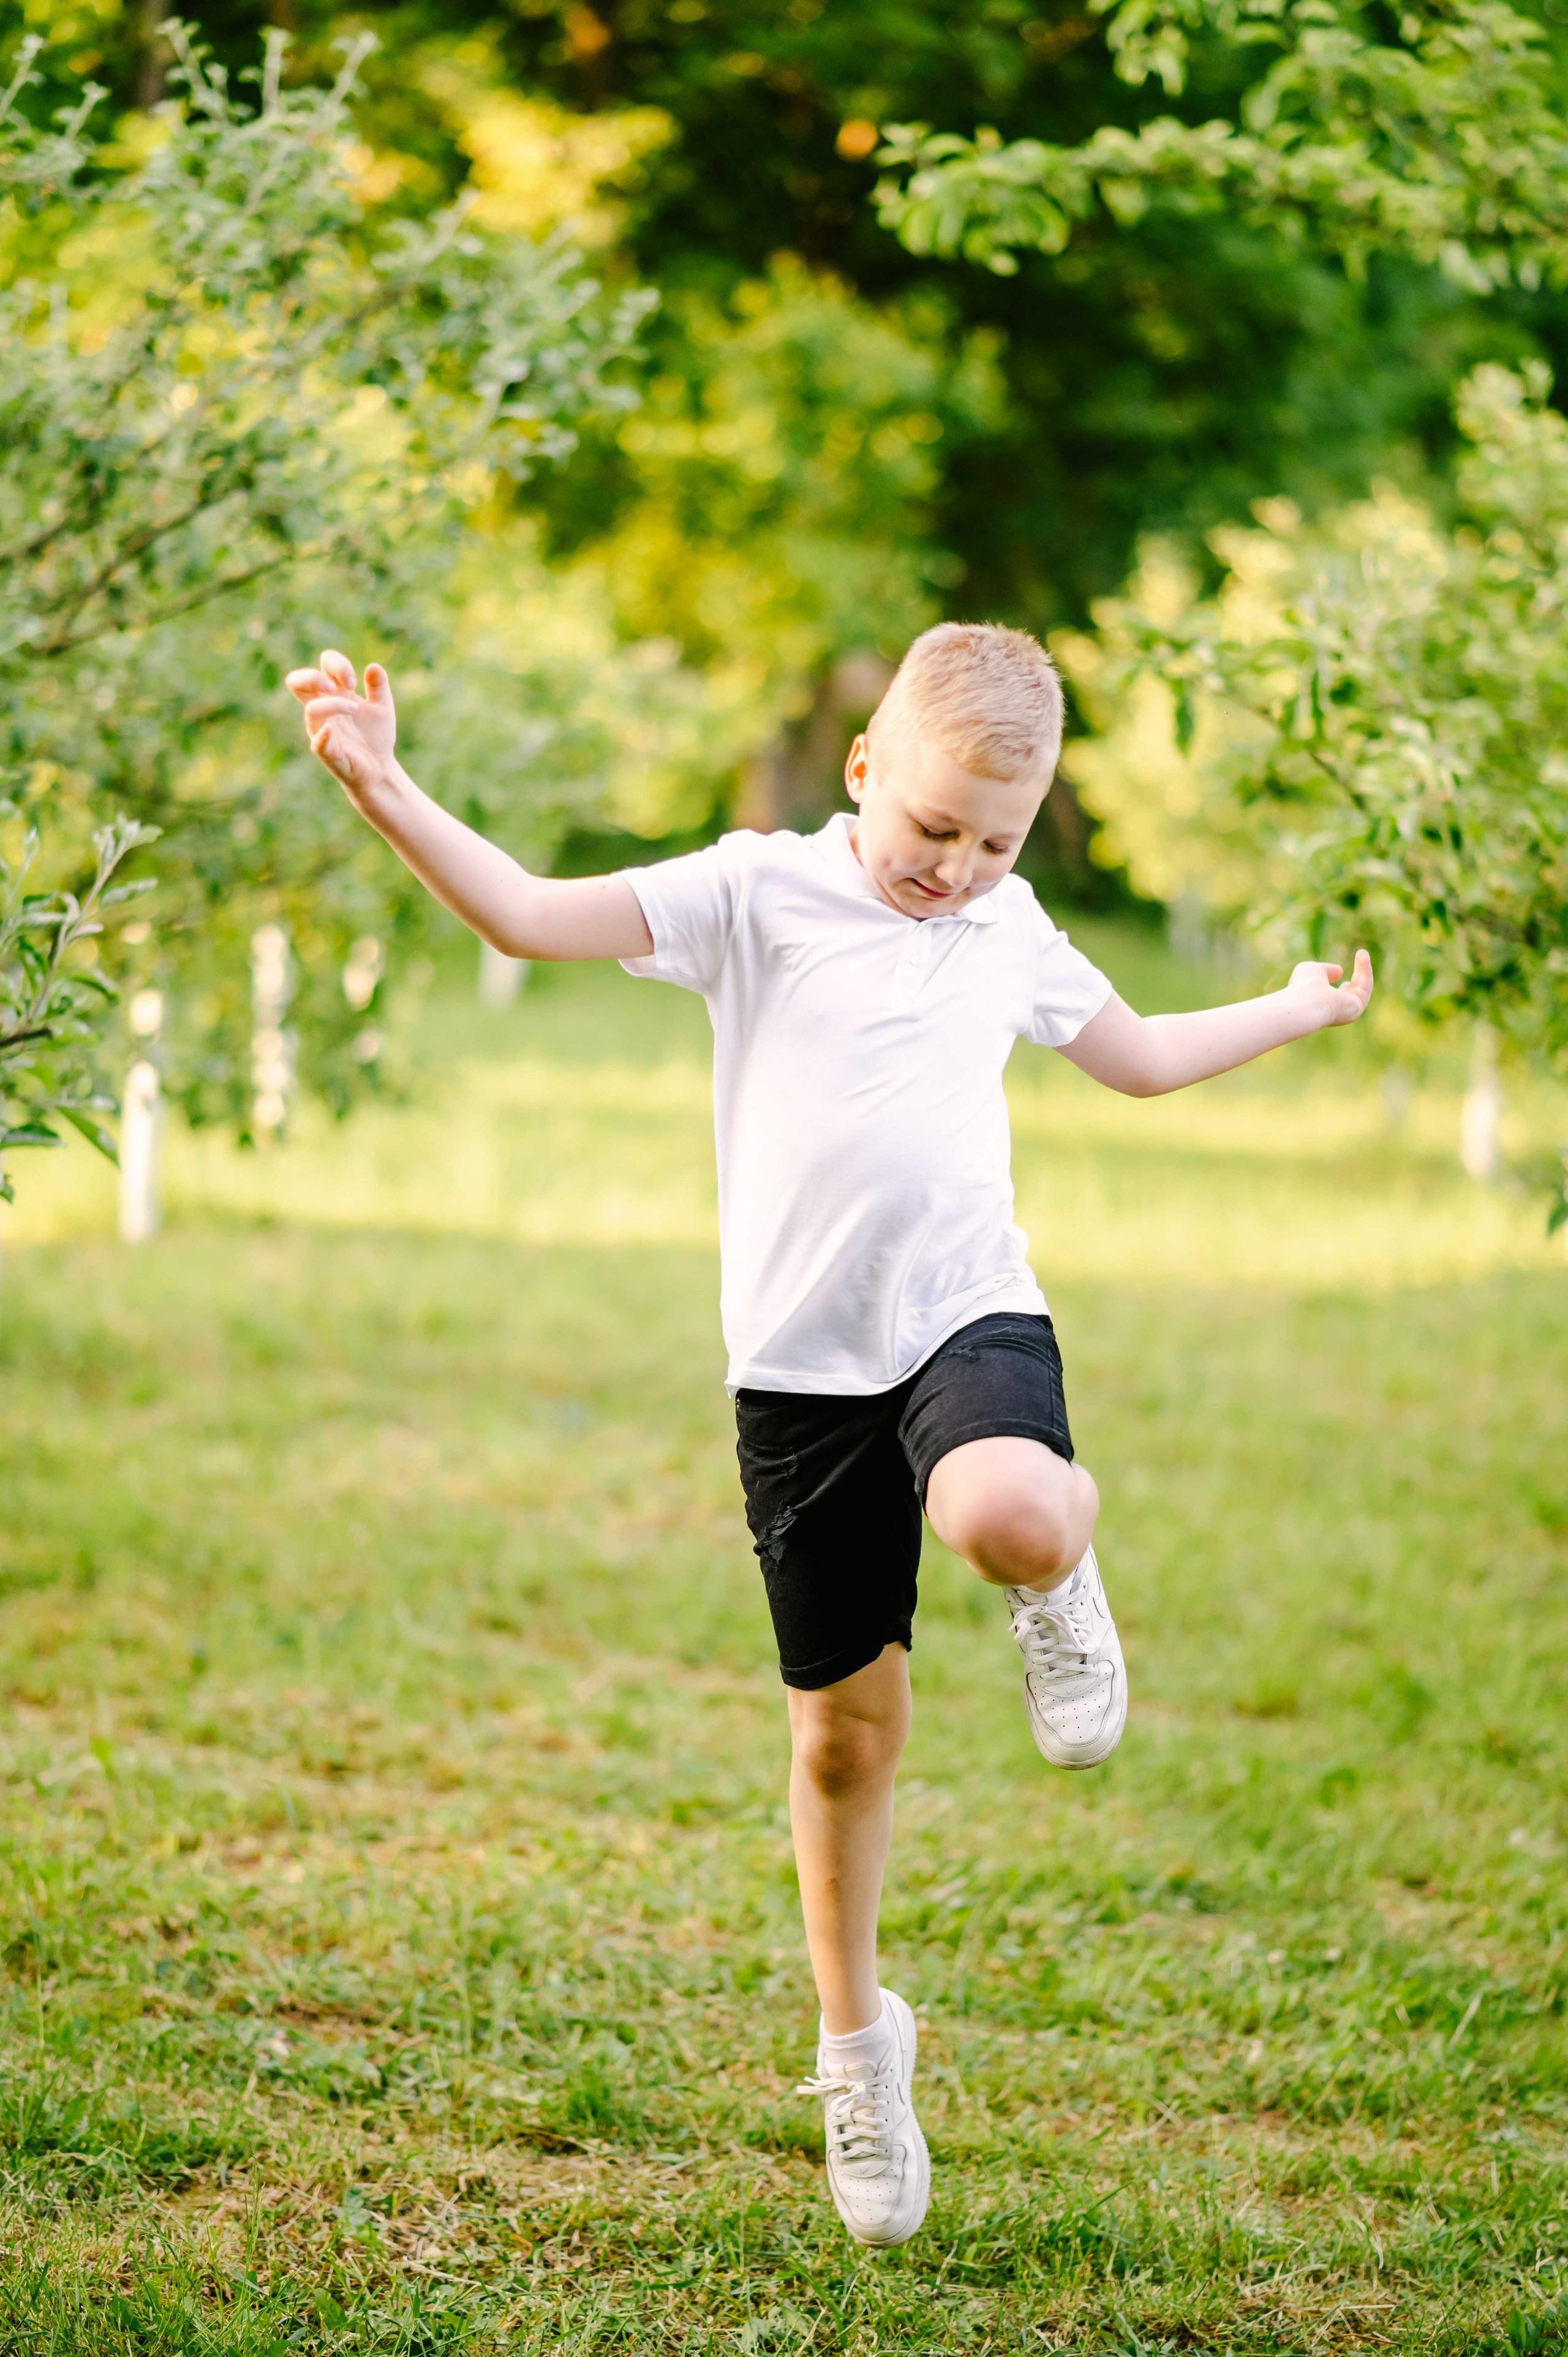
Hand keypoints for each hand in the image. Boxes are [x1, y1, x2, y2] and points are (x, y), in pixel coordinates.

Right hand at [285, 650, 396, 805]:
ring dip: (333, 704)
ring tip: (355, 708)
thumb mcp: (382, 707)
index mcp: (334, 693)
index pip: (323, 666)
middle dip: (313, 677)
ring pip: (311, 710)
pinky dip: (322, 735)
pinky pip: (317, 742)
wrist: (380, 767)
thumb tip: (373, 666)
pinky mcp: (326, 751)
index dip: (336, 665)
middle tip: (334, 685)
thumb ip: (378, 686)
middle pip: (297, 682)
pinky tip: (332, 729)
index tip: (354, 681)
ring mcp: (321, 729)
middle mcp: (322, 708)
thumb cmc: (375, 735)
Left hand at [1286, 948, 1373, 1029]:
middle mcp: (1336, 1010)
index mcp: (1324, 1004)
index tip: (1341, 969)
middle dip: (1358, 972)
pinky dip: (1366, 972)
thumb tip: (1340, 972)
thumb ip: (1326, 970)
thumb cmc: (1305, 985)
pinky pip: (1365, 988)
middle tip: (1361, 953)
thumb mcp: (1314, 970)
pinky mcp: (1356, 1008)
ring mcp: (1347, 1011)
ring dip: (1364, 970)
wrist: (1306, 1001)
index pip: (1336, 994)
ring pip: (1362, 989)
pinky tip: (1364, 958)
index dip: (1339, 979)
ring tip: (1363, 952)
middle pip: (1353, 991)